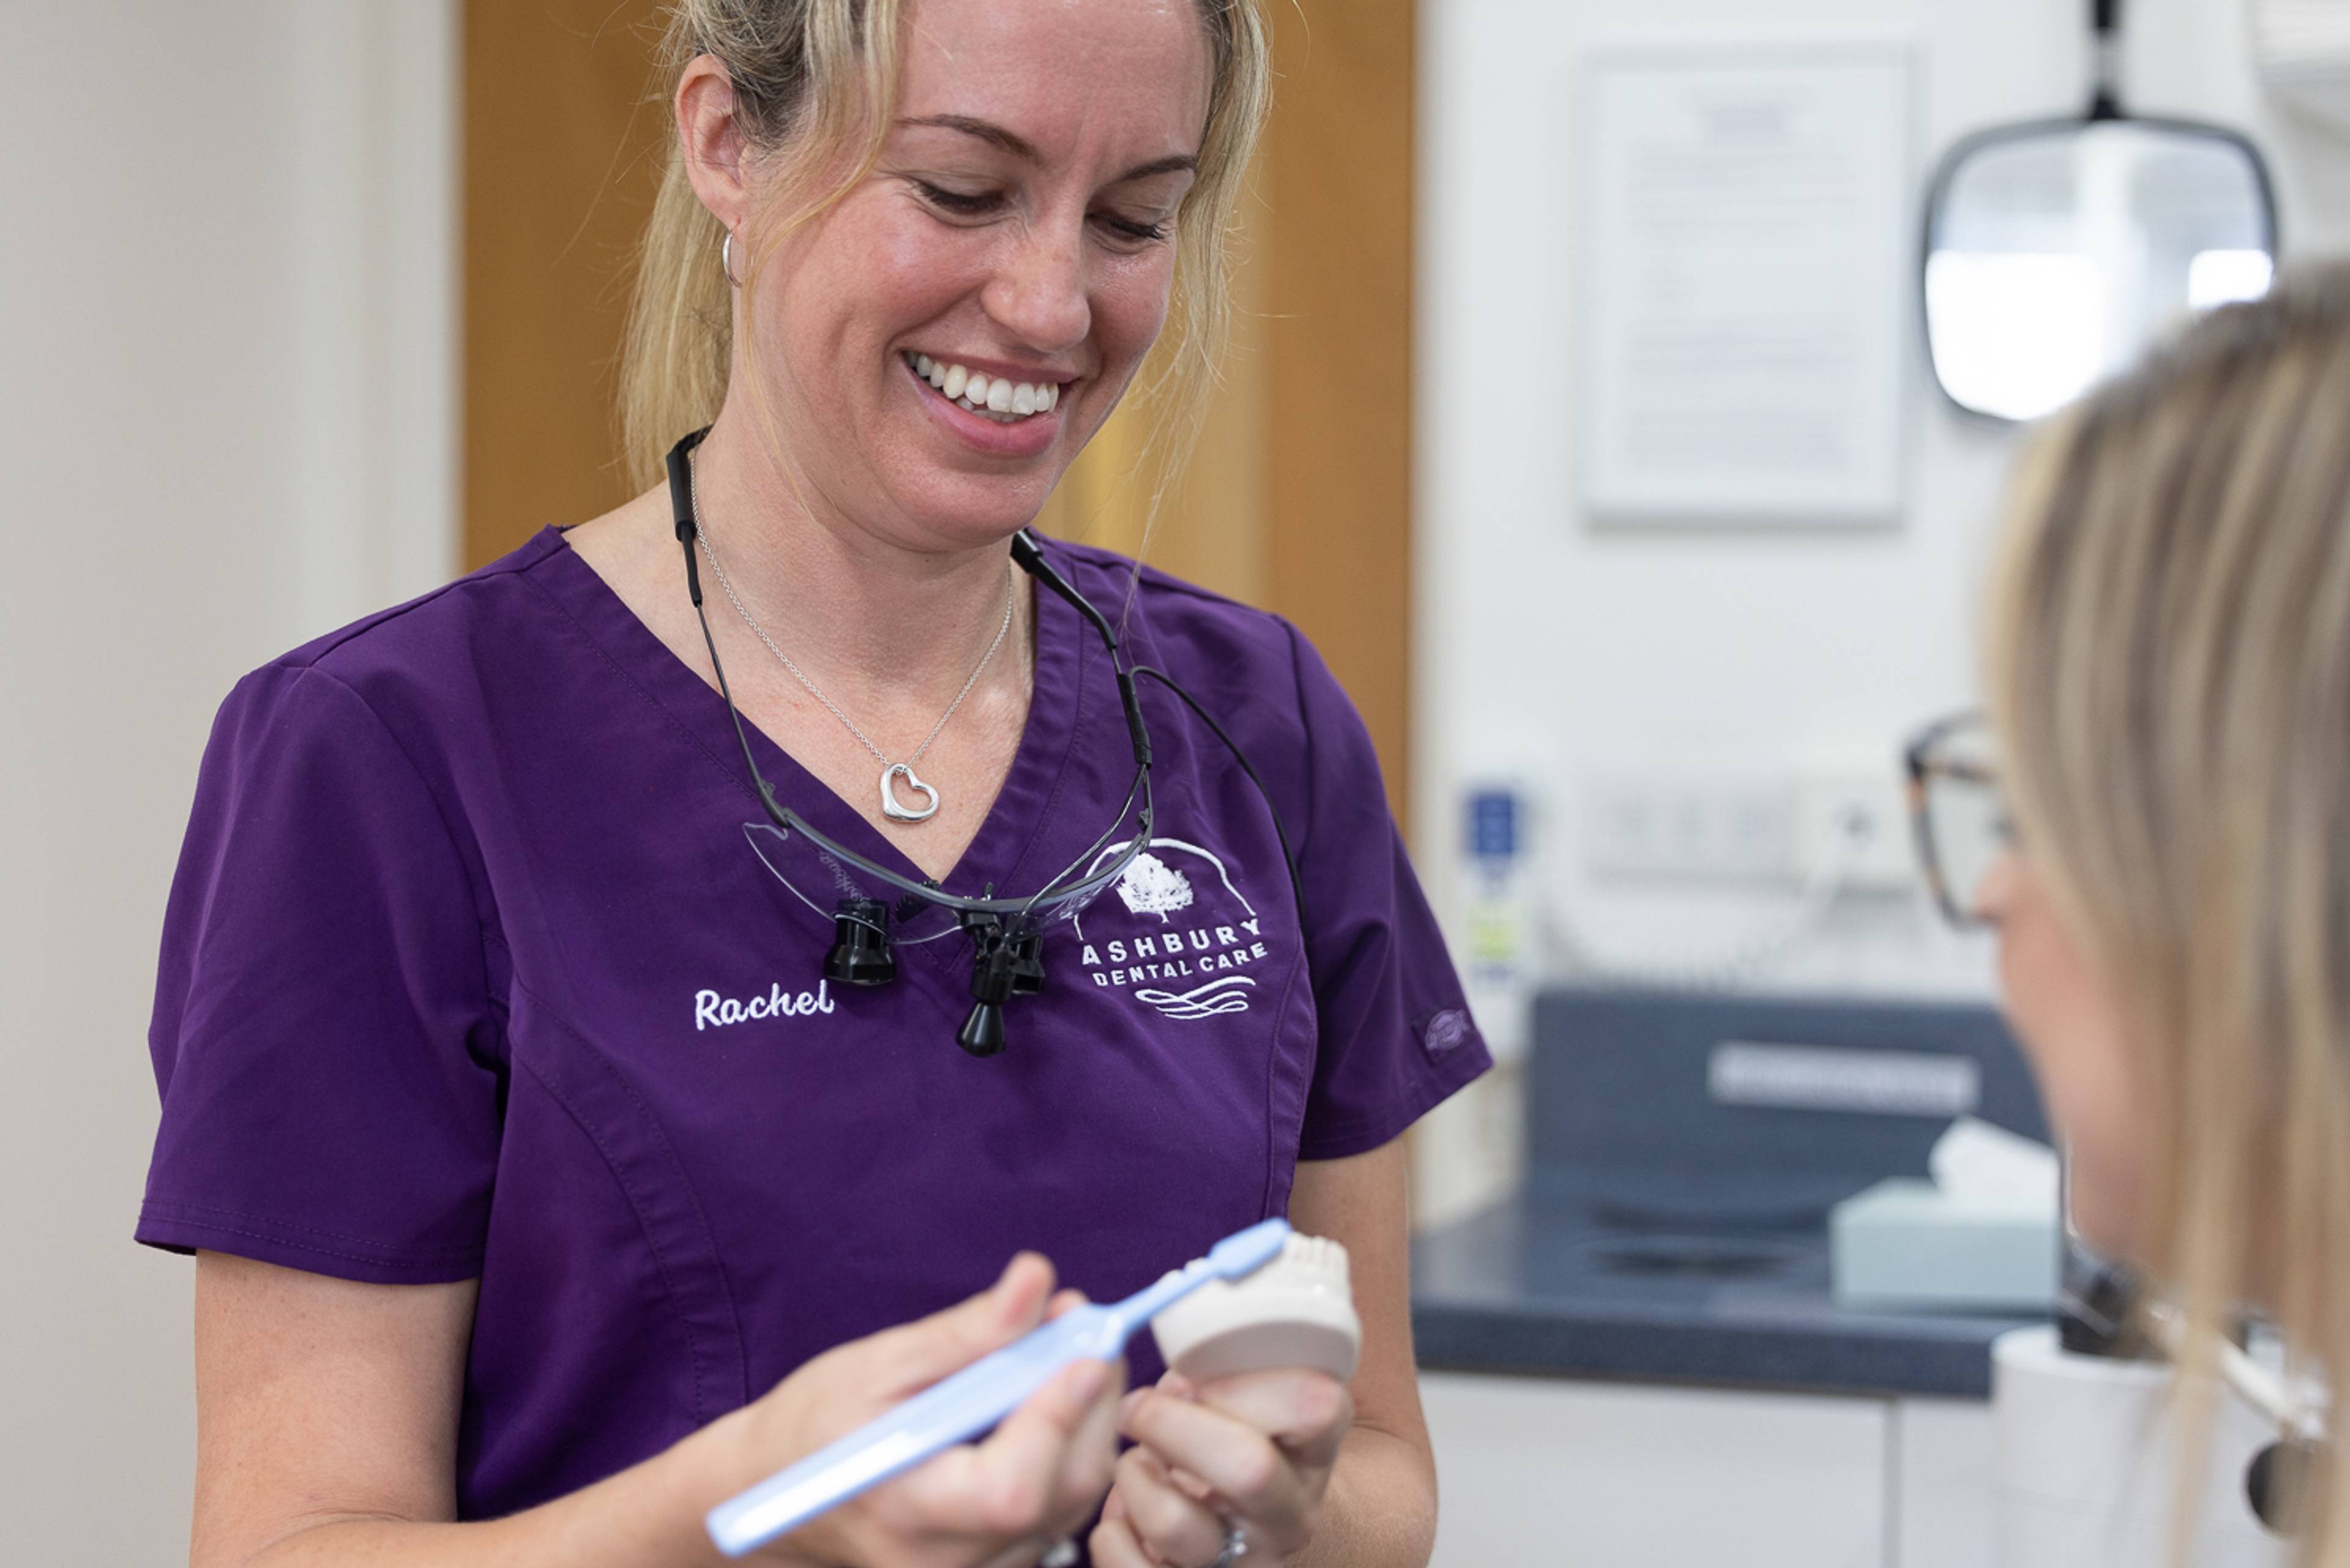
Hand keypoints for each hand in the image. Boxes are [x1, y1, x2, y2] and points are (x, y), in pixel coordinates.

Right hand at [731, 1254, 1123, 1567]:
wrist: (780, 1487)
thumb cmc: (819, 1420)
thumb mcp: (881, 1362)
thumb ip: (968, 1331)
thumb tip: (1037, 1281)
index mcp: (905, 1509)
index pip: (1010, 1486)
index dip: (1058, 1416)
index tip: (1087, 1347)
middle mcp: (944, 1559)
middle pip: (1059, 1494)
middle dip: (1092, 1404)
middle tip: (1086, 1330)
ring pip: (1070, 1506)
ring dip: (1087, 1425)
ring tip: (1065, 1357)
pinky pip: (1057, 1516)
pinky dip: (1067, 1455)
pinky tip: (1048, 1405)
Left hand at [1090, 1368, 1351, 1566]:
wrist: (1259, 1528)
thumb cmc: (1238, 1437)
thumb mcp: (1250, 1393)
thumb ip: (1222, 1360)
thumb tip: (1145, 1324)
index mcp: (1316, 1446)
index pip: (1313, 1404)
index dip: (1244, 1382)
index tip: (1201, 1376)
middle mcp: (1290, 1513)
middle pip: (1247, 1468)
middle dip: (1172, 1424)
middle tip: (1138, 1408)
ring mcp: (1246, 1561)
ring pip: (1178, 1524)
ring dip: (1133, 1479)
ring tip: (1136, 1464)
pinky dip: (1112, 1537)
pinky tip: (1123, 1518)